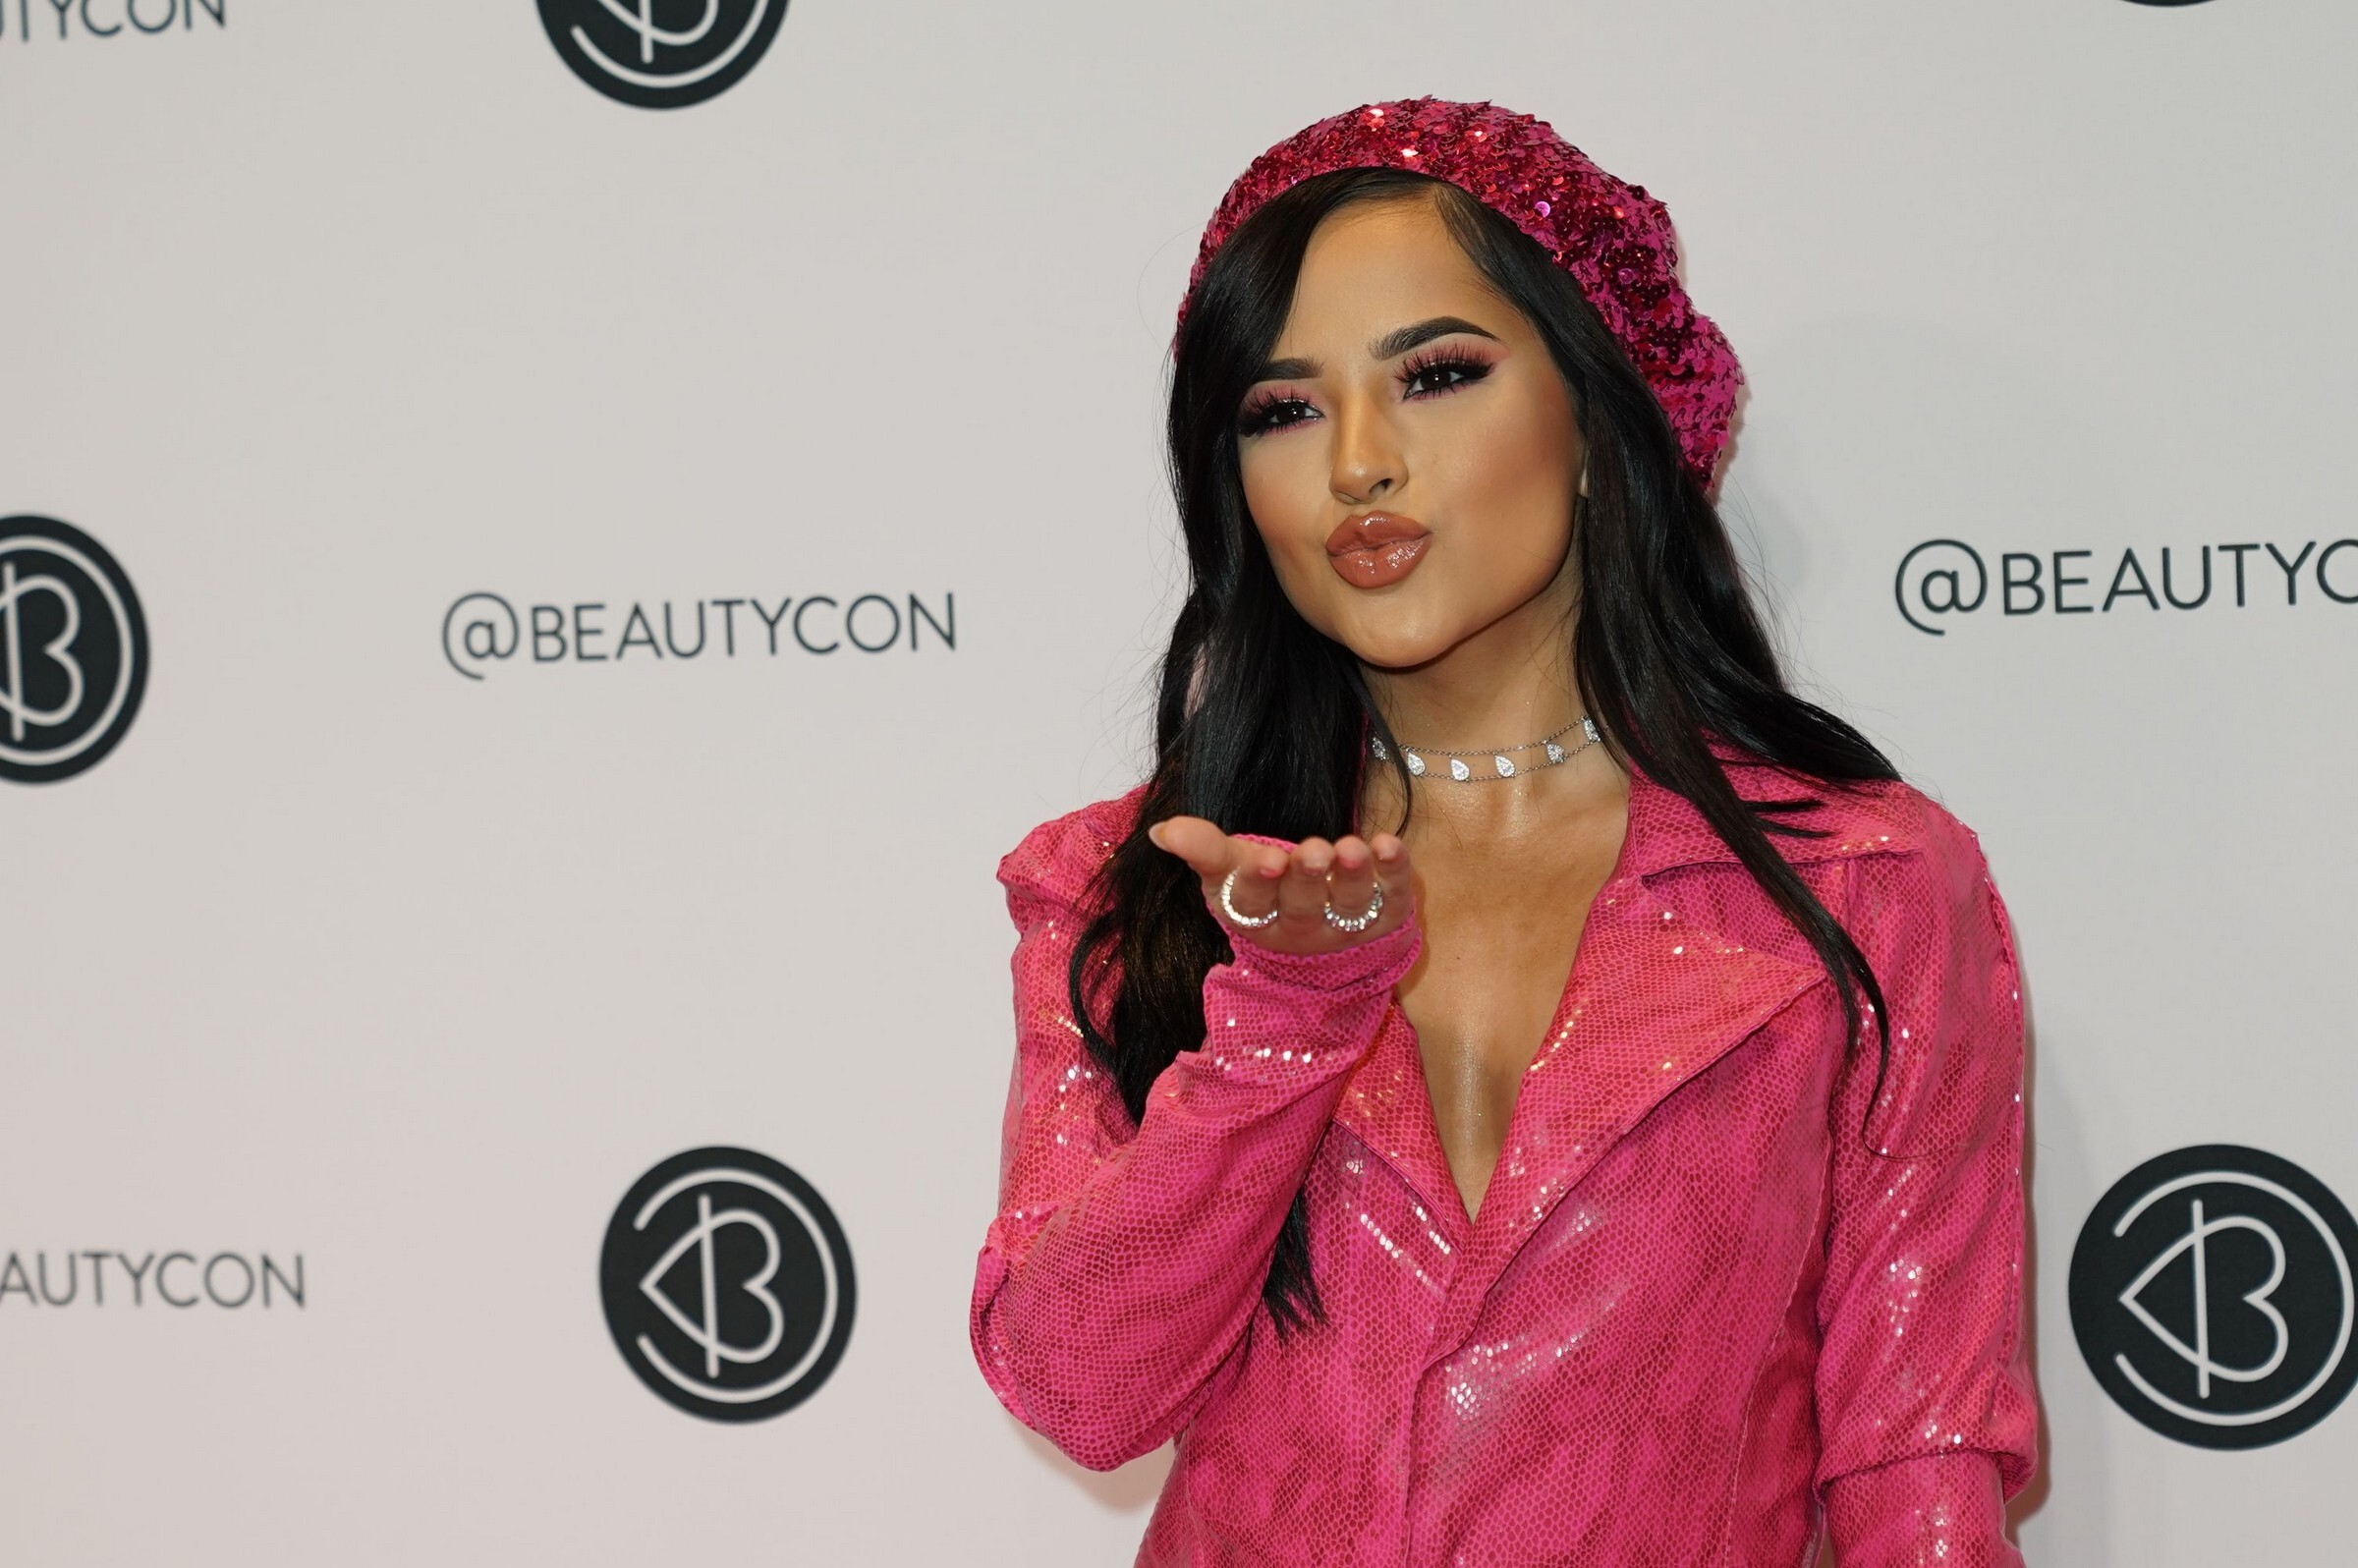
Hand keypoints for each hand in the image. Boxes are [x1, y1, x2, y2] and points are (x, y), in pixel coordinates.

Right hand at [1146, 816, 1414, 955]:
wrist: (1323, 950)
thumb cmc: (1267, 893)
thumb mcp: (1228, 873)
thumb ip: (1202, 848)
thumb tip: (1162, 830)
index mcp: (1255, 916)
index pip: (1251, 901)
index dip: (1258, 881)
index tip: (1265, 858)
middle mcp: (1301, 927)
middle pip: (1302, 904)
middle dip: (1308, 877)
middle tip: (1314, 851)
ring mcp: (1345, 926)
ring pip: (1350, 903)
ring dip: (1354, 875)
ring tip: (1354, 847)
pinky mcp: (1387, 917)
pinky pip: (1395, 896)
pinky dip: (1396, 871)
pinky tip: (1390, 844)